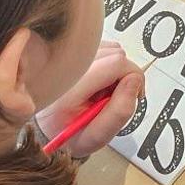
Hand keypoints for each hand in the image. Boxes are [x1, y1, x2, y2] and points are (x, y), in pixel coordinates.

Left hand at [36, 40, 144, 158]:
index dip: (133, 76)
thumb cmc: (71, 135)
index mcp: (72, 88)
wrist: (49, 131)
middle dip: (124, 75)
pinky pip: (102, 49)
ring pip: (110, 48)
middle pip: (115, 53)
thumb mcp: (97, 136)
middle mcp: (68, 67)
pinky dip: (107, 64)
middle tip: (114, 97)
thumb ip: (120, 111)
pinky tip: (99, 82)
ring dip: (116, 70)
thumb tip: (135, 81)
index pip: (116, 62)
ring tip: (104, 91)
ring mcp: (69, 58)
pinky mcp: (72, 54)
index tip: (133, 94)